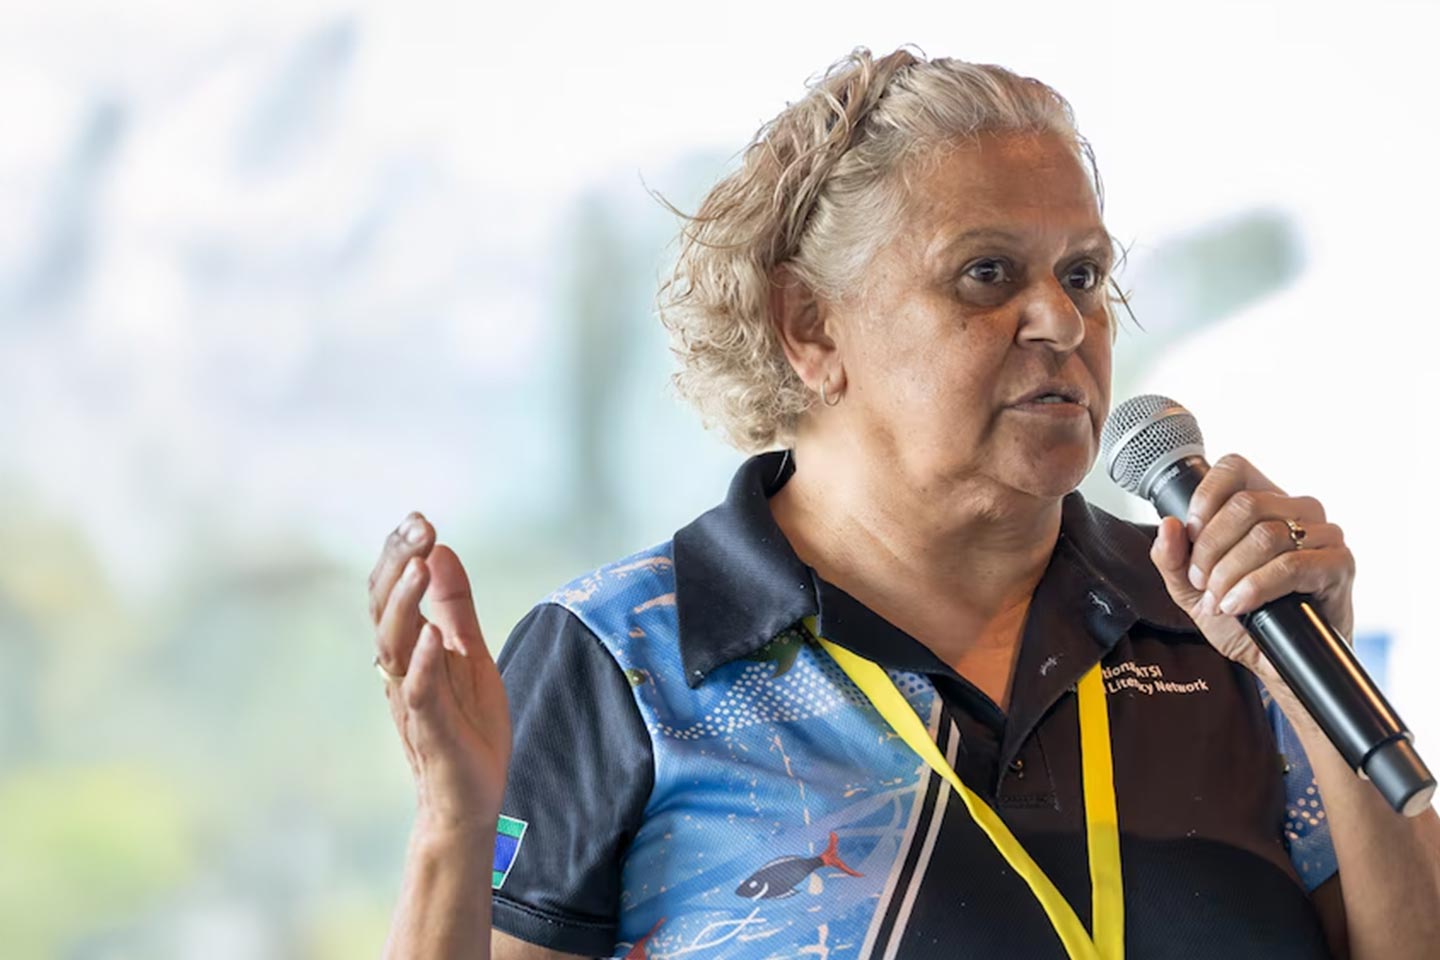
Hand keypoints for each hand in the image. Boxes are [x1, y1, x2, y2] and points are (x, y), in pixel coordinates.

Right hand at [369, 511, 510, 834]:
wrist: (469, 799)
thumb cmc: (466, 727)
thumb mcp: (471, 653)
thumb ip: (456, 606)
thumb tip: (442, 551)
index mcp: (409, 647)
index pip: (393, 590)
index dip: (401, 553)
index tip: (420, 518)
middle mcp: (400, 668)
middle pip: (384, 608)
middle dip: (398, 564)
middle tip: (419, 527)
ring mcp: (411, 698)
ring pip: (393, 644)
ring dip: (406, 603)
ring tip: (419, 566)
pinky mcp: (429, 729)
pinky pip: (417, 693)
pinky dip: (423, 663)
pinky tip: (431, 635)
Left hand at [1147, 454, 1356, 686]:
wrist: (1273, 661)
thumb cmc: (1240, 618)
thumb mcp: (1191, 589)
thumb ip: (1172, 558)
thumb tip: (1169, 525)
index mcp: (1264, 502)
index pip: (1234, 467)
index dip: (1206, 497)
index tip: (1190, 534)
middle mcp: (1298, 510)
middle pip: (1246, 505)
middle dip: (1211, 548)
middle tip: (1200, 581)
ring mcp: (1324, 535)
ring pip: (1266, 535)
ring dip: (1230, 573)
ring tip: (1218, 600)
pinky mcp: (1339, 564)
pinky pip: (1292, 565)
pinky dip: (1255, 587)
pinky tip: (1238, 605)